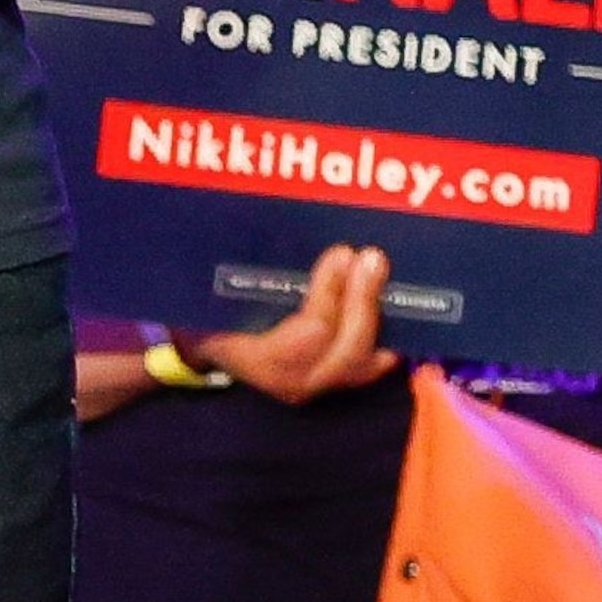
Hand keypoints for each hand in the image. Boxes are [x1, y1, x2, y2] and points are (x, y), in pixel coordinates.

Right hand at [183, 243, 401, 404]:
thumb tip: (258, 217)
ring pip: (360, 360)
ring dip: (375, 315)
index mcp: (256, 357)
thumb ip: (228, 266)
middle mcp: (290, 380)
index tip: (341, 254)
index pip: (306, 335)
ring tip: (379, 270)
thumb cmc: (206, 312)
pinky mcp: (330, 379)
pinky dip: (383, 339)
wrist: (206, 347)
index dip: (329, 296)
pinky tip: (395, 312)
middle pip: (342, 350)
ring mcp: (314, 384)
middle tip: (369, 256)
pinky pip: (365, 365)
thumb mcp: (209, 292)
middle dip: (361, 302)